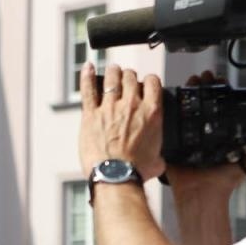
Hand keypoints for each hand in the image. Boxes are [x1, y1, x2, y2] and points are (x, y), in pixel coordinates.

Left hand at [78, 62, 164, 179]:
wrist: (116, 177)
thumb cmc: (135, 171)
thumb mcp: (157, 160)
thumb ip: (158, 154)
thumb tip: (159, 161)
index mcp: (151, 113)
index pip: (153, 82)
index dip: (149, 81)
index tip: (146, 84)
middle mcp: (131, 105)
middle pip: (131, 77)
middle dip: (129, 76)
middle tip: (127, 80)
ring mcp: (110, 108)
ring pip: (112, 77)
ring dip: (113, 72)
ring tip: (112, 72)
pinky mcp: (91, 115)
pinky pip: (88, 89)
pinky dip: (86, 76)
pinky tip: (86, 67)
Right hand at [165, 70, 245, 203]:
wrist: (204, 195)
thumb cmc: (224, 183)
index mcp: (218, 136)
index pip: (218, 107)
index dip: (219, 92)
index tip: (219, 80)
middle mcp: (202, 135)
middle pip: (200, 104)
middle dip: (202, 87)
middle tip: (204, 76)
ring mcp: (186, 139)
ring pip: (185, 110)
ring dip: (188, 94)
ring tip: (192, 81)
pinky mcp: (173, 145)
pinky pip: (169, 126)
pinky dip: (170, 112)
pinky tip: (175, 98)